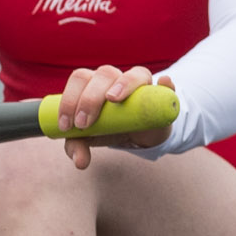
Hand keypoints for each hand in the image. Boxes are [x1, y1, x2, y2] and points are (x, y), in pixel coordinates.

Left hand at [55, 65, 172, 169]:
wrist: (137, 135)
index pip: (80, 79)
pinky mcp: (163, 95)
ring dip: (123, 84)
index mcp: (94, 82)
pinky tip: (164, 83)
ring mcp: (142, 84)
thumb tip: (79, 162)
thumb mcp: (90, 138)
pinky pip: (167, 86)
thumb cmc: (108, 129)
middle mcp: (117, 78)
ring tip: (113, 99)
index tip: (67, 124)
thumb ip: (77, 146)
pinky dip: (166, 84)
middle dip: (90, 98)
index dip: (70, 99)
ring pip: (135, 74)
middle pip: (104, 74)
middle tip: (84, 124)